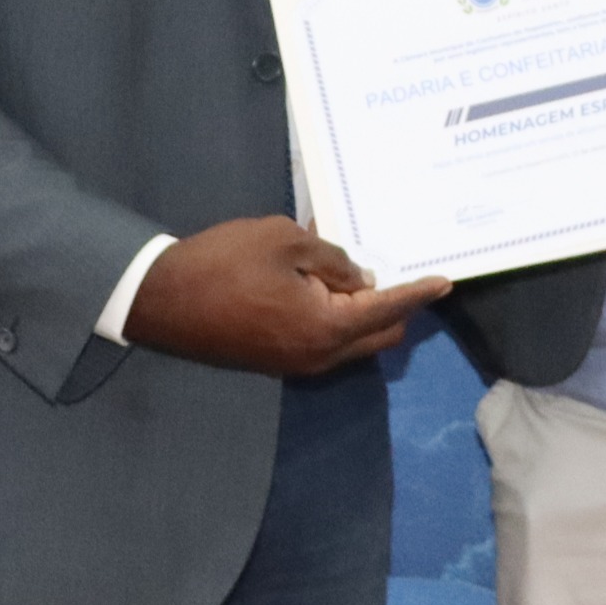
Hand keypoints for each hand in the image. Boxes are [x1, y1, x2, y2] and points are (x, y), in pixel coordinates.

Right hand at [122, 216, 447, 377]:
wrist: (159, 300)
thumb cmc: (224, 263)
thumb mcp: (285, 241)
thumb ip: (332, 259)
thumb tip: (360, 278)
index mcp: (326, 327)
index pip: (388, 309)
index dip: (418, 292)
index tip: (446, 281)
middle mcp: (319, 356)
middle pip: (380, 334)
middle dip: (399, 306)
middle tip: (405, 270)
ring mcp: (296, 363)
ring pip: (353, 341)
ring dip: (366, 313)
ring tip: (365, 272)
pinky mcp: (276, 359)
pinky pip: (327, 342)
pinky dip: (340, 319)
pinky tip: (333, 287)